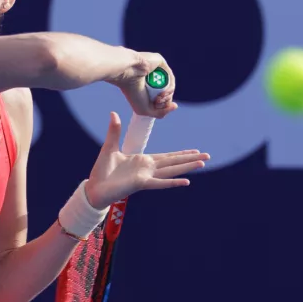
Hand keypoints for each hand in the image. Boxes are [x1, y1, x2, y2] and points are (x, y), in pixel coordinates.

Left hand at [84, 111, 209, 208]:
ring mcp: (146, 176)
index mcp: (142, 161)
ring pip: (171, 170)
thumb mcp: (109, 147)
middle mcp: (148, 168)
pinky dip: (173, 182)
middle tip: (208, 156)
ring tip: (202, 163)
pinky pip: (160, 183)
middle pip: (174, 162)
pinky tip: (186, 181)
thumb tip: (113, 113)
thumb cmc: (101, 171)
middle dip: (190, 158)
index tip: (194, 150)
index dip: (181, 153)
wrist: (94, 188)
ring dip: (187, 167)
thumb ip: (114, 131)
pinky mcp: (141, 184)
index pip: (166, 156)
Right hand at [109, 51, 177, 118]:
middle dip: (165, 101)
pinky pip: (170, 77)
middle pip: (167, 93)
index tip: (155, 106)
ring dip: (168, 96)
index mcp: (146, 89)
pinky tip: (164, 91)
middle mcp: (151, 80)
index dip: (162, 106)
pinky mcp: (160, 63)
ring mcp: (156, 71)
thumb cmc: (132, 91)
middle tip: (157, 101)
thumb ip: (161, 113)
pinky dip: (170, 87)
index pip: (161, 100)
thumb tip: (176, 106)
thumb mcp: (145, 110)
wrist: (126, 74)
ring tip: (159, 97)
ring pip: (169, 86)